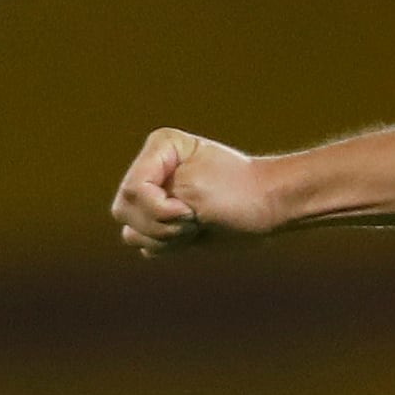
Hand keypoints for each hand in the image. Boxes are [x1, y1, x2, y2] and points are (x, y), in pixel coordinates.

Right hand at [111, 130, 271, 255]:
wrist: (269, 209)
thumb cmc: (239, 192)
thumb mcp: (194, 189)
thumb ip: (151, 203)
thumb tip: (130, 231)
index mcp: (160, 148)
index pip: (133, 189)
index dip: (160, 208)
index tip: (190, 209)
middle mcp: (152, 170)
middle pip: (124, 210)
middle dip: (161, 224)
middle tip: (194, 218)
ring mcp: (155, 197)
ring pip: (131, 231)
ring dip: (165, 238)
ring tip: (195, 225)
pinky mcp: (162, 222)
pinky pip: (144, 244)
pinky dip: (167, 246)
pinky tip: (192, 234)